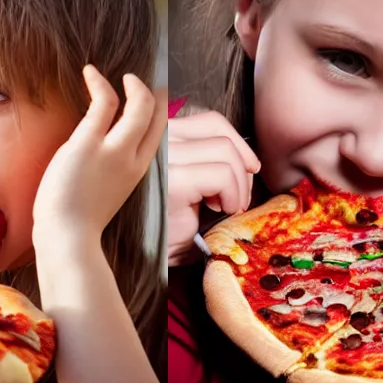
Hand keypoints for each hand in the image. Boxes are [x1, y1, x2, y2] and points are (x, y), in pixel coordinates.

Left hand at [31, 66, 168, 249]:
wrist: (67, 239)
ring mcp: (113, 149)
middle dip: (152, 94)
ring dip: (134, 85)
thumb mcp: (109, 194)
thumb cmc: (79, 223)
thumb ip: (114, 171)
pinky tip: (90, 72)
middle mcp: (132, 158)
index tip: (155, 101)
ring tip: (123, 77)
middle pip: (155, 115)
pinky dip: (99, 82)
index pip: (157, 134)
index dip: (160, 113)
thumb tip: (105, 150)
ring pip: (139, 105)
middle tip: (139, 81)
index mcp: (137, 171)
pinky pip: (104, 101)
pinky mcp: (89, 142)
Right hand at [167, 109, 261, 264]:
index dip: (237, 143)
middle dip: (242, 163)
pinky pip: (223, 175)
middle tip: (239, 196)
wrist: (134, 262)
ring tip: (228, 207)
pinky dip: (234, 195)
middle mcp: (157, 139)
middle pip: (219, 128)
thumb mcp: (184, 184)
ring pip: (225, 149)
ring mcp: (163, 156)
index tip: (248, 168)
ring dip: (239, 184)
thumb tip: (248, 160)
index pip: (210, 121)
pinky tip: (222, 212)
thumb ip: (204, 162)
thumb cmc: (161, 226)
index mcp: (159, 137)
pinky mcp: (172, 180)